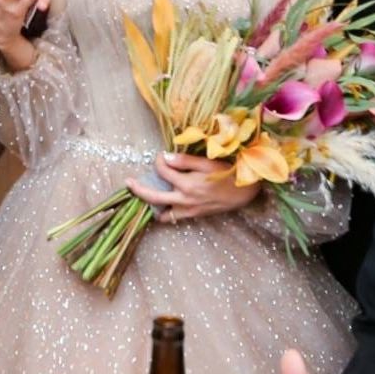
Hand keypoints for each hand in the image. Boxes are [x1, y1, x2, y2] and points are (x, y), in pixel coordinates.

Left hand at [128, 152, 259, 220]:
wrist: (246, 192)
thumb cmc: (228, 173)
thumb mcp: (207, 163)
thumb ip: (184, 161)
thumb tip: (164, 157)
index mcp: (187, 184)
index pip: (162, 170)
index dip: (159, 160)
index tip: (161, 155)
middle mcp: (184, 199)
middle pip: (153, 196)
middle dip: (138, 189)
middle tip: (128, 183)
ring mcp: (188, 210)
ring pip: (162, 212)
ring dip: (152, 204)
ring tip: (145, 195)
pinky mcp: (194, 216)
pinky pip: (174, 218)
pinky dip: (166, 212)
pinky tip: (164, 204)